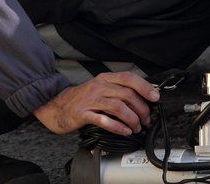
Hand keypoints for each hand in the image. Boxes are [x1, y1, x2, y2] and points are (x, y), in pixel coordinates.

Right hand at [33, 72, 159, 135]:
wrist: (55, 106)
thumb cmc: (80, 99)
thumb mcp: (99, 88)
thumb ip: (116, 90)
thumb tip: (141, 96)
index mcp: (104, 78)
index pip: (128, 78)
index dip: (144, 86)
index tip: (155, 97)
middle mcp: (98, 86)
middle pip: (127, 94)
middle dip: (141, 109)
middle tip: (146, 119)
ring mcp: (90, 100)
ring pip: (118, 107)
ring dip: (132, 118)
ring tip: (137, 127)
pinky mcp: (83, 114)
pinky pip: (104, 120)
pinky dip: (118, 126)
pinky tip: (125, 131)